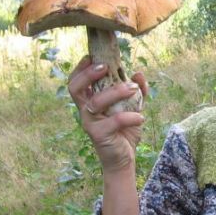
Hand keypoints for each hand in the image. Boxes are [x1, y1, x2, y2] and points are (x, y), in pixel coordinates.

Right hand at [67, 56, 148, 173]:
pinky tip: (141, 118)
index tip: (93, 56)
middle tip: (105, 67)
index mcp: (90, 101)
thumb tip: (138, 73)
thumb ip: (137, 91)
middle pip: (74, 88)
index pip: (76, 81)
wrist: (124, 159)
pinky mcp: (99, 135)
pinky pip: (113, 121)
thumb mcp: (133, 107)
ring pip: (95, 102)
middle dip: (88, 74)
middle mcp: (86, 110)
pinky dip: (130, 116)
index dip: (81, 67)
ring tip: (132, 89)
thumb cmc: (124, 131)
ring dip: (115, 91)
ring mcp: (90, 122)